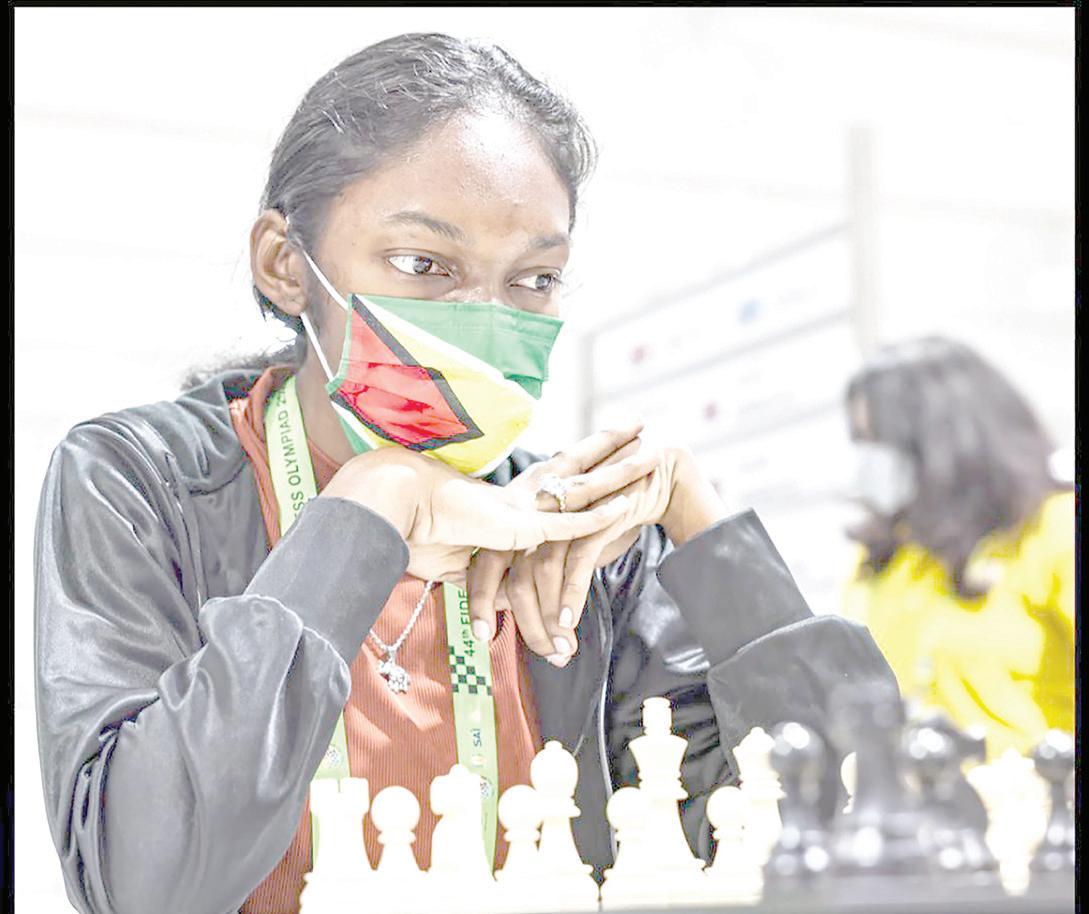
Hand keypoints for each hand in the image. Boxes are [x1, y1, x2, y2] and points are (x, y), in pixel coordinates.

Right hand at [319, 445, 631, 581]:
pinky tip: (628, 505)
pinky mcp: (519, 526)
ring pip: (586, 486)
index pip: (558, 470)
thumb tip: (510, 601)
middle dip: (611, 443)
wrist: (395, 515)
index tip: (606, 439)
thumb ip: (495, 577)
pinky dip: (599, 517)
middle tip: (641, 423)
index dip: (582, 454)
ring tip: (656, 453)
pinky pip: (569, 523)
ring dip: (622, 471)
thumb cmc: (418, 533)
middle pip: (579, 462)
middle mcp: (524, 494)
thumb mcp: (467, 562)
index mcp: (512, 497)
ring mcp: (524, 507)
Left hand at [469, 436, 726, 663]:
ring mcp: (563, 516)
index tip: (480, 634)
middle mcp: (536, 516)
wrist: (652, 472)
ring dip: (548, 618)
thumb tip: (535, 608)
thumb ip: (550, 568)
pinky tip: (569, 623)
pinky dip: (570, 596)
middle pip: (510, 572)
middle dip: (518, 620)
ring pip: (541, 573)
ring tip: (561, 650)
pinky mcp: (593, 518)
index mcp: (524, 519)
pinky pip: (575, 563)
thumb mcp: (571, 540)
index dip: (481, 599)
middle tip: (537, 654)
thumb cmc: (608, 512)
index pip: (489, 562)